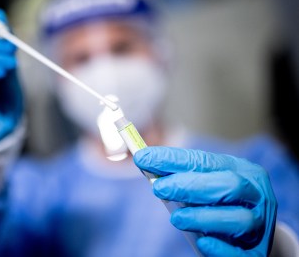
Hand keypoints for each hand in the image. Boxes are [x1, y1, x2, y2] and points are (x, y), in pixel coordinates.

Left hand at [134, 147, 276, 255]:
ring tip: (176, 219)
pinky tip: (203, 242)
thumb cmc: (221, 205)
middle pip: (229, 185)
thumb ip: (182, 175)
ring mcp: (261, 224)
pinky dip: (221, 247)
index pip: (206, 161)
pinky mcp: (257, 252)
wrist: (252, 238)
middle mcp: (256, 195)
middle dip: (191, 186)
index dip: (173, 159)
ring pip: (239, 218)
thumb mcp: (206, 185)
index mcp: (242, 171)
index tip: (144, 158)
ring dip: (203, 216)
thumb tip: (145, 161)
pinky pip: (241, 252)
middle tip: (159, 188)